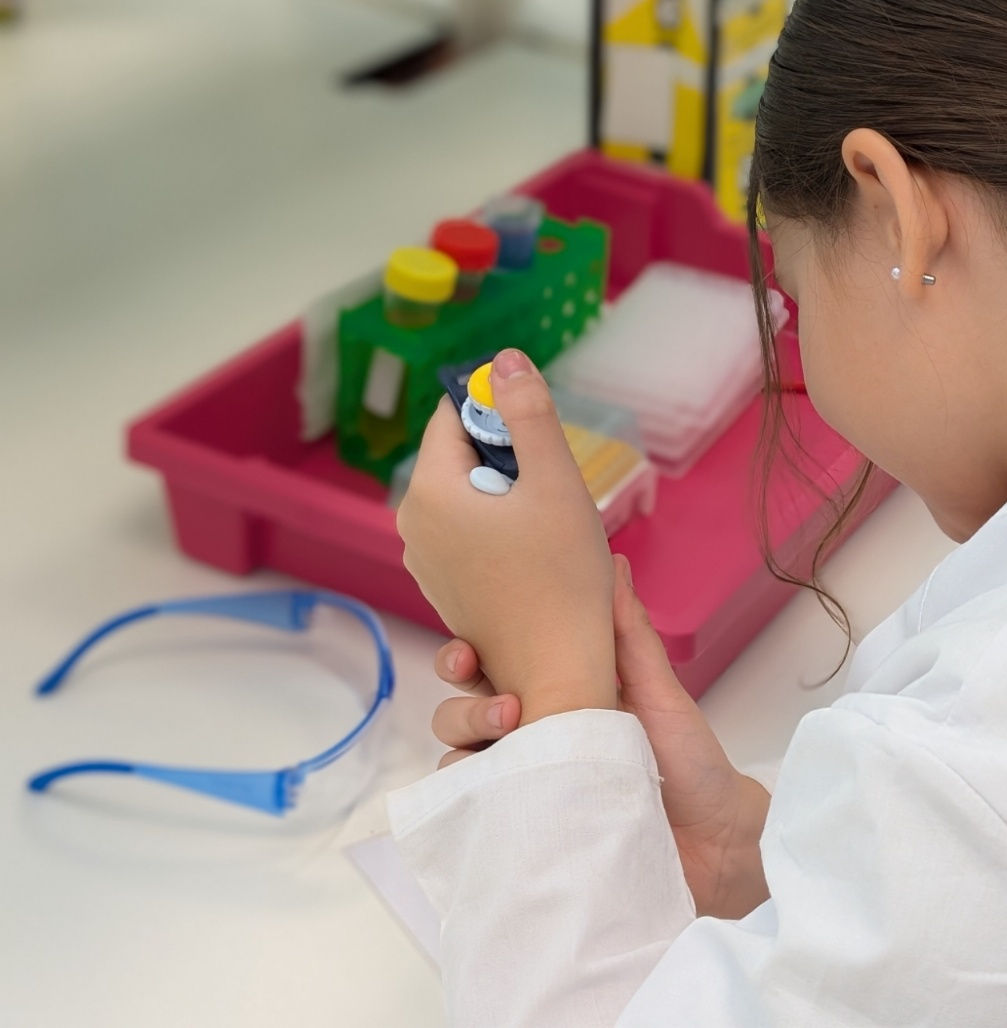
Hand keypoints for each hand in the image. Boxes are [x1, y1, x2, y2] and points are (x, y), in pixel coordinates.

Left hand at [397, 348, 615, 722]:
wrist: (560, 674)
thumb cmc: (563, 580)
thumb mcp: (557, 482)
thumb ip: (529, 412)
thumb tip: (506, 360)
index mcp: (429, 492)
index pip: (456, 415)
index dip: (503, 411)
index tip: (541, 437)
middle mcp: (414, 526)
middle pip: (464, 456)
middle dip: (512, 460)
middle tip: (554, 492)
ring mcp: (427, 563)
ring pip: (472, 497)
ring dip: (513, 498)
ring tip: (549, 532)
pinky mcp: (446, 590)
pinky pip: (473, 535)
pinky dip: (506, 533)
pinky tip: (540, 561)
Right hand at [430, 554, 771, 918]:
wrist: (718, 843)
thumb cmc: (692, 762)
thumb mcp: (660, 692)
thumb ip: (630, 635)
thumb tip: (614, 561)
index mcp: (554, 700)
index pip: (487, 672)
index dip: (462, 658)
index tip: (467, 652)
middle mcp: (530, 743)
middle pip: (459, 717)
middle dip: (463, 707)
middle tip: (507, 709)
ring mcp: (527, 790)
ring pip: (459, 767)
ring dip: (464, 754)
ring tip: (511, 750)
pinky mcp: (531, 833)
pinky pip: (479, 820)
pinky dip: (473, 806)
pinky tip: (495, 798)